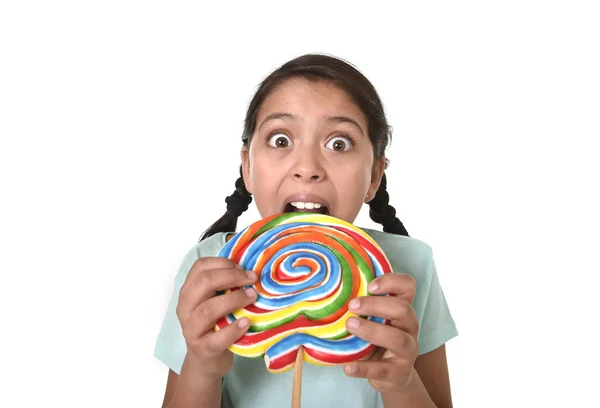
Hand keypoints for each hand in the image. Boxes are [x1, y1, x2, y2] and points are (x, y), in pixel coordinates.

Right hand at [176, 257, 257, 377]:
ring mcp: (191, 329)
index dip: (223, 263)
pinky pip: (217, 338)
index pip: (200, 267)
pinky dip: (234, 329)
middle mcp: (185, 308)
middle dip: (231, 276)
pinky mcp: (202, 349)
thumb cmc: (214, 325)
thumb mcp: (214, 302)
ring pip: (208, 309)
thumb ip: (223, 286)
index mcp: (188, 292)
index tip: (243, 268)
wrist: (205, 361)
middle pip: (204, 283)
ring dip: (234, 300)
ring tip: (252, 297)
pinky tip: (246, 322)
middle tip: (252, 279)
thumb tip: (248, 269)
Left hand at [343, 273, 419, 394]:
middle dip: (375, 305)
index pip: (408, 286)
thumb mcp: (374, 320)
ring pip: (397, 338)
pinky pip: (382, 369)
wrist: (392, 375)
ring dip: (372, 330)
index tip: (369, 286)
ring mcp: (408, 350)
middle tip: (352, 305)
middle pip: (403, 309)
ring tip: (350, 326)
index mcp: (403, 308)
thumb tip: (331, 292)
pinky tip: (348, 367)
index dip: (391, 281)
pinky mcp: (399, 372)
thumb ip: (363, 306)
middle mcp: (409, 326)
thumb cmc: (377, 340)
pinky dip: (364, 368)